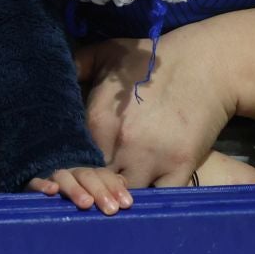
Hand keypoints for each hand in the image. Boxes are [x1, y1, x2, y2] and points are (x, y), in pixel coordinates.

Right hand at [27, 166, 132, 214]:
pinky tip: (52, 191)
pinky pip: (36, 182)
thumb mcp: (91, 190)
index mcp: (88, 174)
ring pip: (65, 178)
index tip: (126, 204)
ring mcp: (53, 177)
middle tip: (111, 209)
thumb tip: (124, 185)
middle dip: (101, 192)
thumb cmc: (73, 193)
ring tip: (86, 204)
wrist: (39, 182)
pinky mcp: (33, 184)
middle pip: (87, 176)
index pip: (104, 176)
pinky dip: (44, 185)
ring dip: (76, 190)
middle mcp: (72, 172)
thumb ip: (108, 187)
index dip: (115, 188)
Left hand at [74, 7, 254, 186]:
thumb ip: (76, 65)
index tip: (79, 172)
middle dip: (95, 187)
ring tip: (119, 198)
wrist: (202, 63)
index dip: (75, 170)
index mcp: (98, 120)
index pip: (74, 161)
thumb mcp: (107, 53)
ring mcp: (151, 158)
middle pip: (97, 182)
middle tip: (97, 191)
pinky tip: (148, 198)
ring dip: (122, 196)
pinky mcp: (179, 166)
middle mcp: (121, 144)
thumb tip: (52, 75)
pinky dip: (152, 200)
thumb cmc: (151, 59)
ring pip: (126, 194)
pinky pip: (159, 197)